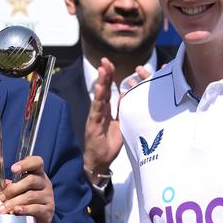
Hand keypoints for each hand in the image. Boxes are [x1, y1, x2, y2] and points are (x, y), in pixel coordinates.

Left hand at [0, 155, 54, 222]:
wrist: (36, 217)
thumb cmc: (22, 198)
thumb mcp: (8, 188)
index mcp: (36, 173)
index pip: (36, 162)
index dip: (25, 163)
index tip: (13, 169)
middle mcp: (44, 182)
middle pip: (30, 180)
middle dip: (13, 189)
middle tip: (1, 197)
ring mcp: (47, 196)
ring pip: (30, 196)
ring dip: (14, 202)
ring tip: (3, 208)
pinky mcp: (47, 210)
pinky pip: (36, 208)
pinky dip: (24, 210)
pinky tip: (15, 211)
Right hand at [83, 59, 151, 180]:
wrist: (100, 162)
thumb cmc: (109, 144)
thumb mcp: (121, 124)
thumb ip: (123, 110)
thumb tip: (128, 95)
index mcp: (106, 110)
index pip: (108, 90)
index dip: (109, 77)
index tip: (111, 64)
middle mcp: (100, 111)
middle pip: (102, 90)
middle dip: (104, 74)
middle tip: (105, 60)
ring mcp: (96, 117)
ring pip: (99, 97)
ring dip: (101, 82)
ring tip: (102, 69)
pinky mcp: (93, 125)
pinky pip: (96, 110)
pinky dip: (97, 99)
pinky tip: (99, 89)